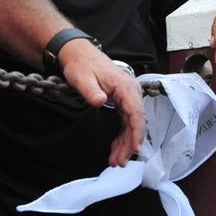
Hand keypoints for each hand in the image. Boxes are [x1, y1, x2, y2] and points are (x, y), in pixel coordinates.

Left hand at [58, 38, 145, 166]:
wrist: (78, 54)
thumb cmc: (81, 65)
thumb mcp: (82, 78)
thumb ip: (91, 91)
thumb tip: (101, 101)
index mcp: (124, 86)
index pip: (136, 112)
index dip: (137, 132)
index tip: (134, 149)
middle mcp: (130, 91)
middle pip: (136, 122)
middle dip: (129, 144)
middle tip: (119, 162)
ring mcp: (127, 96)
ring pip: (131, 124)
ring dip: (125, 143)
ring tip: (116, 160)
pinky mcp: (121, 100)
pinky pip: (126, 121)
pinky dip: (122, 136)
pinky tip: (115, 148)